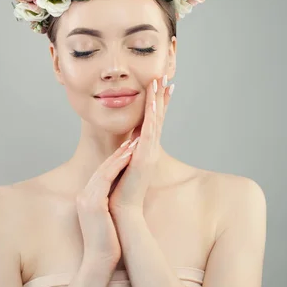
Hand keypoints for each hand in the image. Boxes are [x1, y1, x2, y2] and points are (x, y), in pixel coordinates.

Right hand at [75, 138, 139, 267]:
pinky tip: (128, 157)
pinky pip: (105, 178)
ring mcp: (86, 199)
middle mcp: (84, 195)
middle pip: (102, 168)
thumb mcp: (107, 218)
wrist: (99, 261)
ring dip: (119, 155)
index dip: (115, 160)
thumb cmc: (108, 242)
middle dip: (117, 153)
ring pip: (104, 170)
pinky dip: (117, 165)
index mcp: (87, 198)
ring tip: (132, 144)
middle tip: (131, 140)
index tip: (128, 149)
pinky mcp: (93, 203)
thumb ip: (108, 204)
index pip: (102, 174)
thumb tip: (118, 196)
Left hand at [109, 75, 173, 214]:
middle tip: (165, 76)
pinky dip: (152, 116)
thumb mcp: (124, 166)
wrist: (124, 210)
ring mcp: (150, 152)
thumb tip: (124, 144)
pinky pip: (149, 131)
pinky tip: (153, 102)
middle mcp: (151, 148)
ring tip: (160, 82)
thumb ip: (126, 153)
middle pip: (158, 116)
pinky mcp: (145, 157)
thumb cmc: (121, 191)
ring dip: (157, 100)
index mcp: (146, 149)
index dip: (158, 103)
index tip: (162, 86)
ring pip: (155, 120)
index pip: (153, 121)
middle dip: (161, 96)